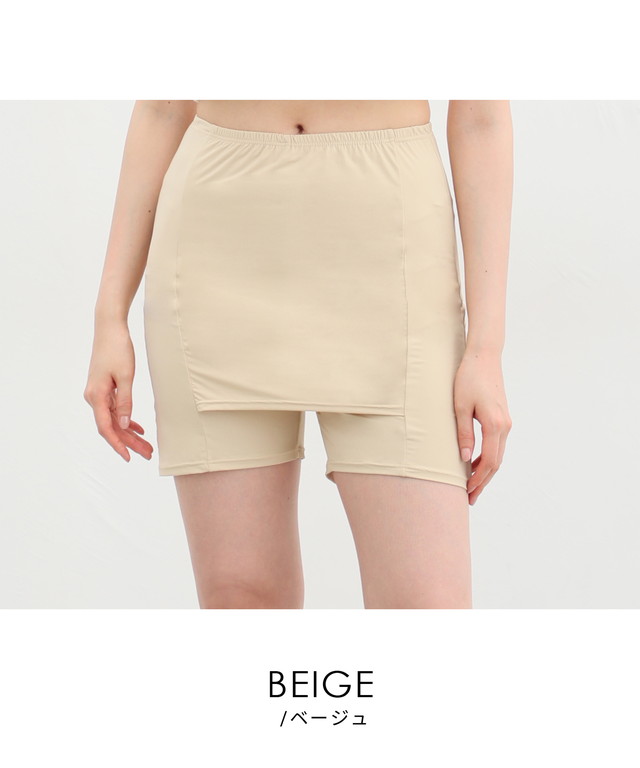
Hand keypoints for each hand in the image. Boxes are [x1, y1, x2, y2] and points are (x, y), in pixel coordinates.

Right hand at [83, 320, 153, 462]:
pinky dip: (127, 420)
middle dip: (129, 442)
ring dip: (130, 433)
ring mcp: (98, 393)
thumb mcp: (126, 376)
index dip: (117, 444)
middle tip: (148, 454)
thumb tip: (126, 425)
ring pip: (115, 420)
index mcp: (96, 396)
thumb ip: (126, 401)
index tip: (128, 457)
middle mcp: (94, 397)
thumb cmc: (118, 349)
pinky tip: (139, 429)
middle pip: (112, 427)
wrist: (109, 328)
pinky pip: (115, 410)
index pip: (106, 428)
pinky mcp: (104, 388)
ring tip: (147, 446)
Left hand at [453, 349, 511, 504]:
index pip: (489, 462)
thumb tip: (464, 459)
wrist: (484, 357)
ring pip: (498, 455)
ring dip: (485, 472)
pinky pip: (496, 445)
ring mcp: (506, 422)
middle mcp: (505, 426)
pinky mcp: (502, 418)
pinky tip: (473, 464)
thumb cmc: (468, 378)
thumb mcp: (460, 407)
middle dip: (483, 482)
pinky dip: (487, 458)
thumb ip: (463, 433)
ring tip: (471, 486)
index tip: (467, 493)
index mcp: (495, 425)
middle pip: (496, 463)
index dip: (478, 480)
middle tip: (469, 498)